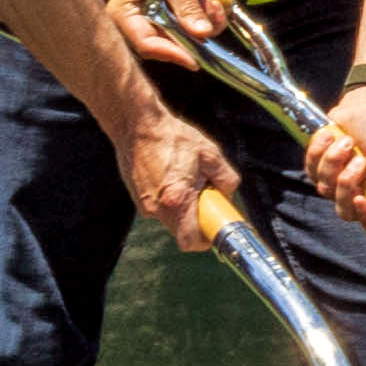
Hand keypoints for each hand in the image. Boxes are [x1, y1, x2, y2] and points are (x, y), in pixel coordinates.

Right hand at [111, 0, 220, 66]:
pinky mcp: (166, 29)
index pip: (145, 43)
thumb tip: (201, 33)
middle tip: (210, 20)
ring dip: (201, 28)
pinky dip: (205, 25)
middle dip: (191, 38)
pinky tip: (210, 5)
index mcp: (124, 14)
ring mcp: (150, 28)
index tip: (194, 58)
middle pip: (162, 49)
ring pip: (180, 45)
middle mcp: (133, 26)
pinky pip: (188, 38)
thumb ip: (188, 6)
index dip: (171, 52)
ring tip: (209, 3)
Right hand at [114, 100, 239, 242]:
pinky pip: (159, 207)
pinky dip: (169, 199)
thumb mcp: (210, 154)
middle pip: (182, 231)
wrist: (137, 125)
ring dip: (182, 208)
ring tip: (186, 180)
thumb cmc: (172, 137)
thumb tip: (228, 194)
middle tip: (203, 197)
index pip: (191, 241)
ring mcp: (143, 204)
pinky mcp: (137, 197)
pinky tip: (171, 175)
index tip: (214, 228)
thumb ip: (226, 179)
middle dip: (196, 220)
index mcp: (177, 201)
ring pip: (170, 219)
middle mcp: (156, 208)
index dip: (205, 239)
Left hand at [312, 83, 365, 215]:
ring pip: (324, 188)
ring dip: (334, 161)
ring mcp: (336, 186)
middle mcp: (360, 197)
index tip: (362, 199)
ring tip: (348, 140)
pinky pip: (310, 170)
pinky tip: (333, 136)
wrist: (365, 106)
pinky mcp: (318, 170)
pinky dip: (320, 150)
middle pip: (345, 213)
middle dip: (347, 184)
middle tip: (359, 160)